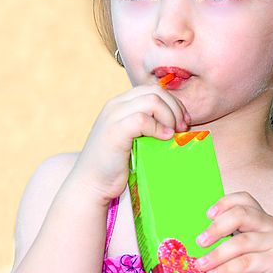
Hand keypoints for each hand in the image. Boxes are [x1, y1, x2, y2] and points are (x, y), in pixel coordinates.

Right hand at [65, 85, 190, 207]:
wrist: (91, 183)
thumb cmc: (115, 165)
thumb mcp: (132, 138)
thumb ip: (147, 126)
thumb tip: (179, 122)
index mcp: (119, 104)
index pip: (152, 90)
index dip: (172, 103)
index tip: (182, 123)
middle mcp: (115, 106)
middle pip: (155, 91)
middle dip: (175, 109)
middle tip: (182, 129)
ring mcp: (113, 117)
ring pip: (152, 101)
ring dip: (169, 117)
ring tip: (172, 135)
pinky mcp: (115, 131)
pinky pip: (142, 119)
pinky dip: (158, 128)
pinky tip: (164, 139)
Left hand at [195, 192, 272, 272]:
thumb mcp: (242, 254)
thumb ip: (228, 242)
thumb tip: (196, 241)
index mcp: (262, 220)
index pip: (244, 199)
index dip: (224, 203)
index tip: (207, 215)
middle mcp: (272, 226)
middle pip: (241, 215)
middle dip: (216, 228)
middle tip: (199, 243)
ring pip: (240, 242)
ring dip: (216, 254)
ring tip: (201, 266)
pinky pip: (245, 263)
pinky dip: (225, 269)